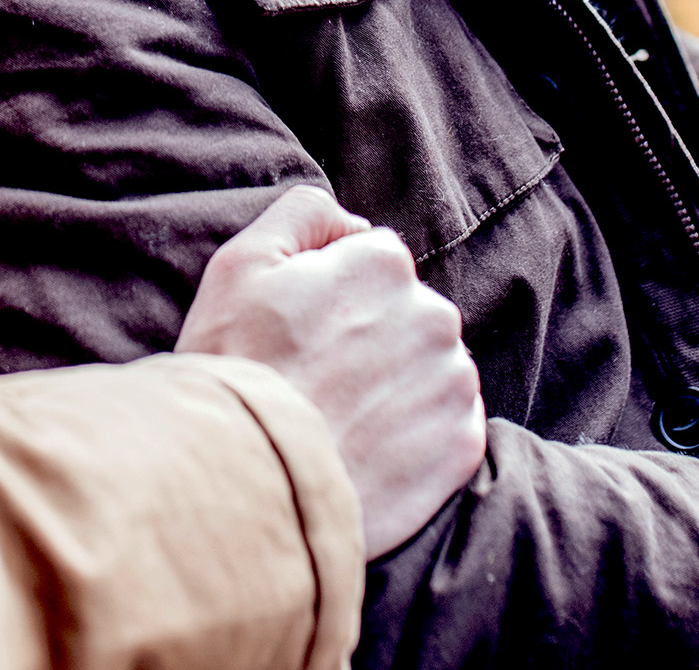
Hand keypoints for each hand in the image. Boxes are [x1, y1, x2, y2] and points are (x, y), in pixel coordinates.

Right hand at [176, 184, 485, 558]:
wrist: (250, 485)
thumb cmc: (237, 366)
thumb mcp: (242, 261)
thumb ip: (304, 213)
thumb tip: (355, 224)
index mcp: (385, 263)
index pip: (372, 260)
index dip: (330, 292)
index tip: (300, 330)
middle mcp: (433, 314)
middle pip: (405, 312)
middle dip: (370, 335)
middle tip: (315, 376)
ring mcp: (452, 383)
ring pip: (428, 366)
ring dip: (395, 383)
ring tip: (340, 416)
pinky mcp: (462, 447)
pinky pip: (447, 424)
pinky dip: (416, 434)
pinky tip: (369, 447)